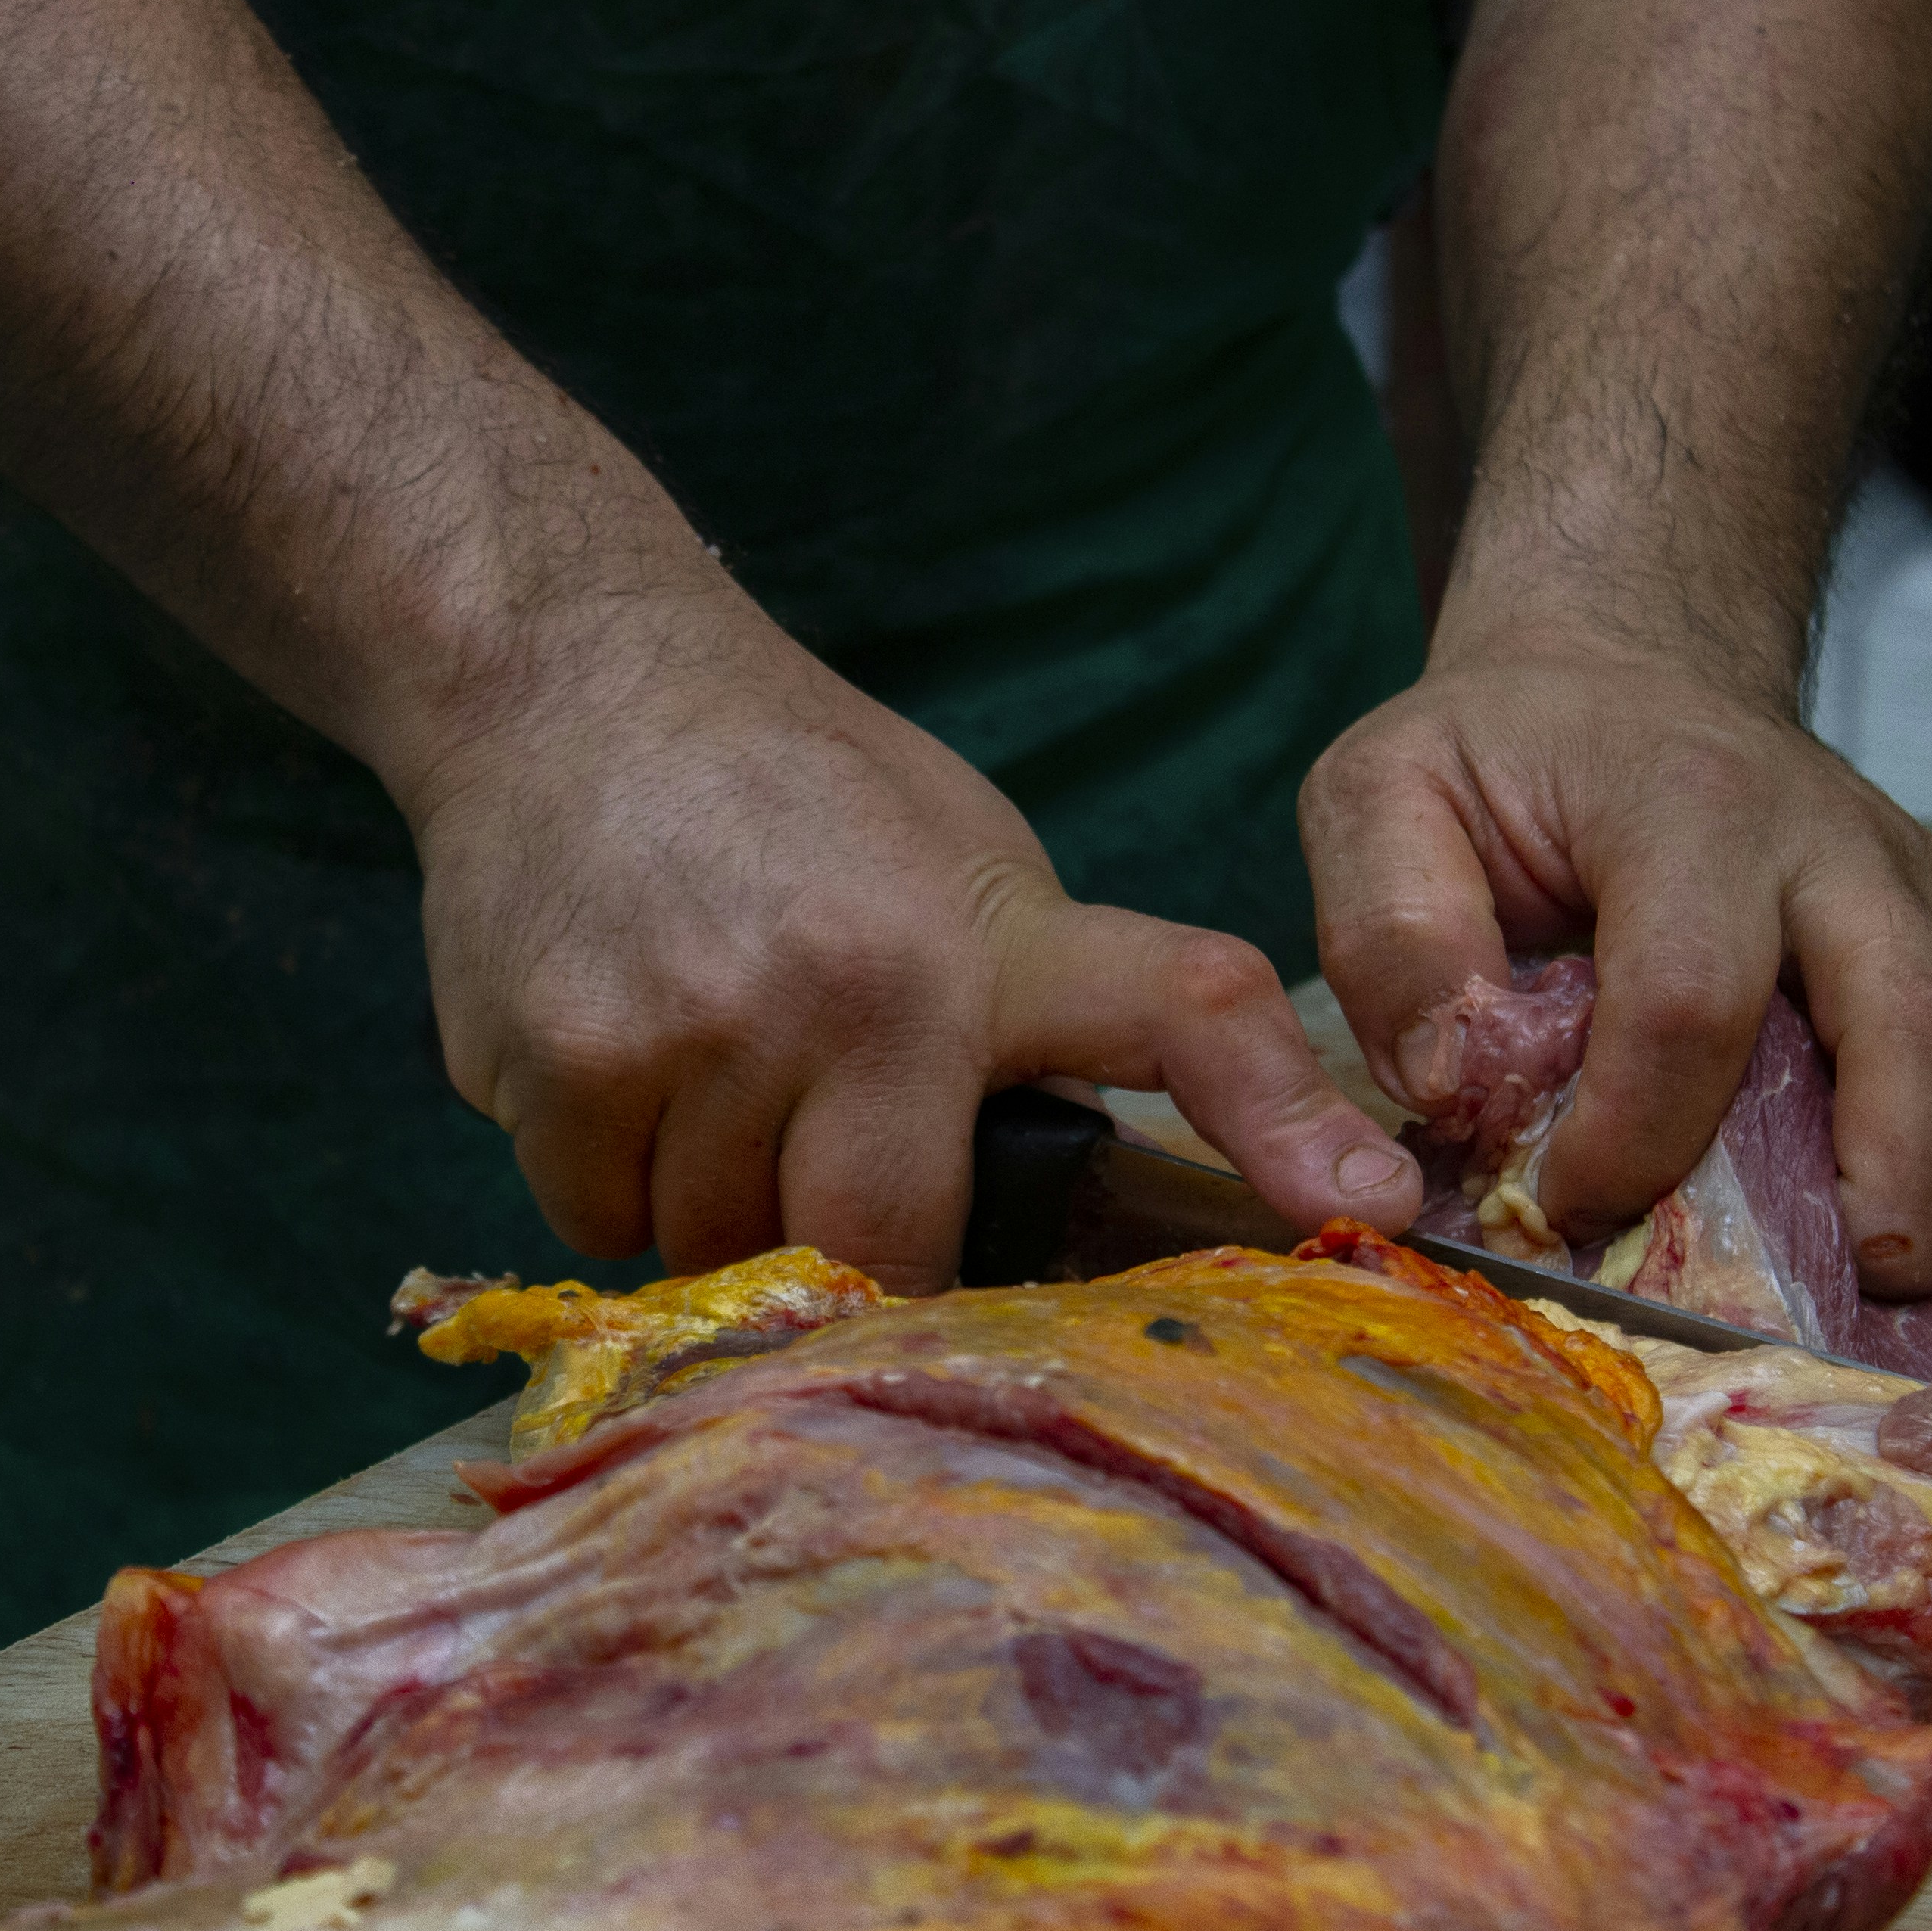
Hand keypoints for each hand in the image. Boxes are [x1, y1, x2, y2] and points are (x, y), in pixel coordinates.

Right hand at [394, 569, 1423, 1294]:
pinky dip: (609, 1176)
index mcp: (983, 942)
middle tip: (821, 1153)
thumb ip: (1038, 1017)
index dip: (1275, 1117)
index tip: (1371, 1200)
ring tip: (705, 1067)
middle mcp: (853, 993)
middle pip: (880, 1252)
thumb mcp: (966, 866)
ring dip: (716, 1205)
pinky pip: (602, 1219)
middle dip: (857, 1248)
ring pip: (723, 1251)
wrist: (568, 677)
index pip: (1179, 1019)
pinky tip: (618, 1057)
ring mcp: (696, 1036)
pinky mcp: (560, 1066)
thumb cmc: (792, 787)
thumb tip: (1115, 1180)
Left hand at [1300, 634, 1931, 1344]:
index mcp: (1694, 808)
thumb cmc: (1505, 759)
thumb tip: (1463, 1082)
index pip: (1691, 996)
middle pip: (1916, 1036)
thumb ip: (1393, 931)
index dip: (1631, 1134)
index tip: (1564, 1210)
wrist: (1621, 677)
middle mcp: (1848, 856)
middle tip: (1804, 1324)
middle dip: (1876, 1196)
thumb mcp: (1385, 794)